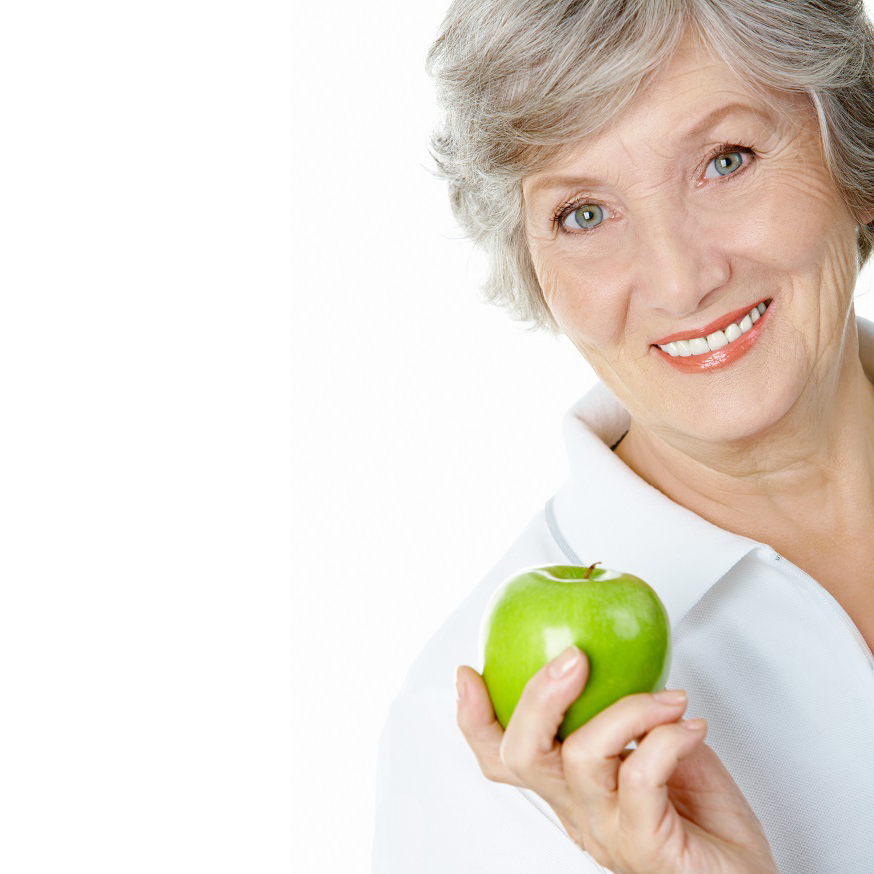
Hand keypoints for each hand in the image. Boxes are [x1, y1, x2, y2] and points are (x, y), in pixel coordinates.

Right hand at [456, 645, 777, 873]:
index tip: (470, 673)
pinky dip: (666, 738)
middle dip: (538, 696)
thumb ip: (629, 716)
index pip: (502, 760)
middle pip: (521, 755)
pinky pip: (640, 778)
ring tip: (669, 698)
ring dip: (627, 709)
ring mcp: (608, 832)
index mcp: (571, 790)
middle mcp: (579, 812)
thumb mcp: (656, 753)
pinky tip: (689, 727)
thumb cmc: (707, 823)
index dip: (474, 719)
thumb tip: (621, 659)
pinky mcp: (645, 847)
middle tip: (573, 658)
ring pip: (580, 757)